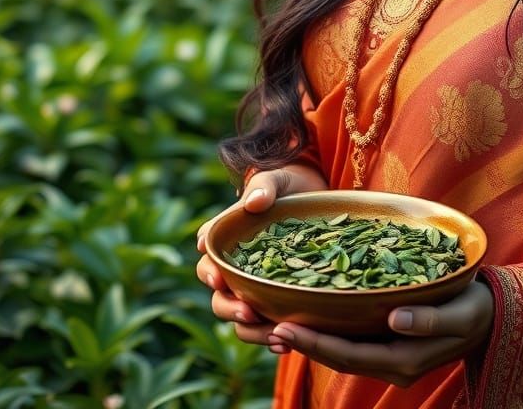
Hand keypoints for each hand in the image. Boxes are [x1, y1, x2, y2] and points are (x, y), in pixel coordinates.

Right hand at [195, 163, 328, 347]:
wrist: (314, 194)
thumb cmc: (287, 182)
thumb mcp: (277, 179)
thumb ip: (264, 187)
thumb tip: (255, 203)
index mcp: (226, 237)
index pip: (208, 257)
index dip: (210, 271)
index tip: (220, 278)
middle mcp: (235, 265)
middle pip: (219, 295)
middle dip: (229, 307)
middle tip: (249, 312)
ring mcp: (253, 284)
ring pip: (239, 317)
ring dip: (251, 330)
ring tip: (275, 337)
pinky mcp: (275, 296)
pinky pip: (264, 323)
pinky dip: (270, 336)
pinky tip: (285, 343)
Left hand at [265, 276, 495, 388]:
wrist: (490, 319)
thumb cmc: (476, 310)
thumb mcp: (460, 314)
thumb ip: (430, 320)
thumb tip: (395, 319)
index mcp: (404, 359)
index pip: (349, 354)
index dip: (315, 343)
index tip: (284, 327)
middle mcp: (390, 363)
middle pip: (336, 356)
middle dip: (301, 343)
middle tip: (265, 326)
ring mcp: (388, 355)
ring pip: (341, 351)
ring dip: (309, 340)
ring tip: (274, 324)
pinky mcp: (388, 342)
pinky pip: (351, 341)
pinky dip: (327, 332)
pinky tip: (308, 316)